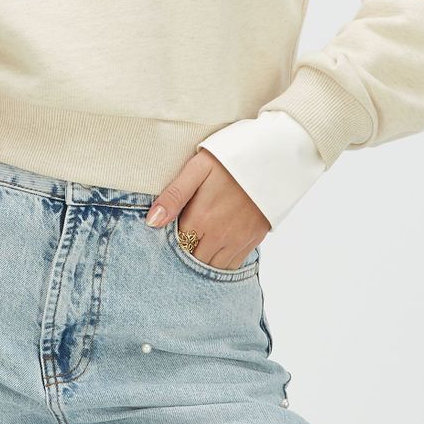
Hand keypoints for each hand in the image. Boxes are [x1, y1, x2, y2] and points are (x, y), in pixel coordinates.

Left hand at [145, 149, 270, 268]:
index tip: (169, 231)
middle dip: (185, 252)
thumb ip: (174, 196)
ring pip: (212, 267)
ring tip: (199, 242)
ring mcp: (238, 240)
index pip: (176, 245)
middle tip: (183, 236)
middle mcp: (219, 236)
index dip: (170, 241)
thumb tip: (151, 222)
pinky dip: (221, 261)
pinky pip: (232, 265)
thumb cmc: (229, 159)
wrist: (272, 157)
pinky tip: (216, 246)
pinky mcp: (253, 240)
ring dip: (202, 259)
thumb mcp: (197, 169)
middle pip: (192, 260)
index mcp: (201, 218)